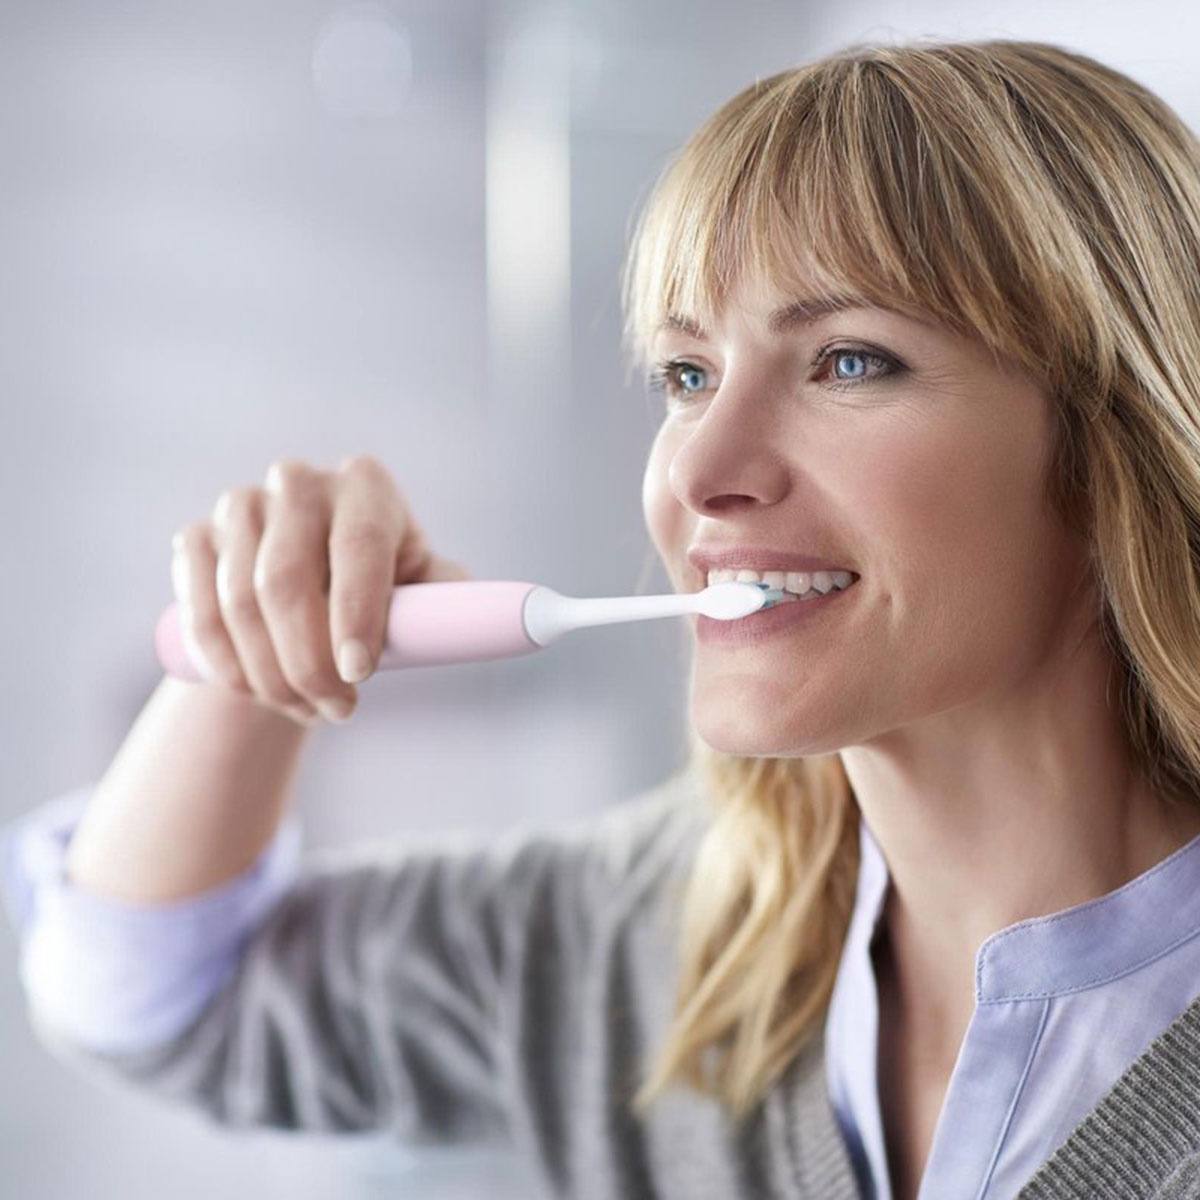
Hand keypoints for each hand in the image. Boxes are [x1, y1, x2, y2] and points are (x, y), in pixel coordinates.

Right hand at [169, 455, 470, 724]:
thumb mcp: (420, 587)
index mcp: (366, 486)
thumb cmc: (381, 589)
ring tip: (307, 710)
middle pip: (285, 582)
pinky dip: (228, 667)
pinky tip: (258, 693)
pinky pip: (200, 615)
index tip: (360, 673)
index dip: (356, 613)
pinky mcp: (195, 536)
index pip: (357, 547)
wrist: (308, 590)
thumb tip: (472, 619)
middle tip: (339, 711)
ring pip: (239, 606)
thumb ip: (444, 598)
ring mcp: (239, 505)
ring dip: (270, 675)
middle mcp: (298, 482)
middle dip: (309, 663)